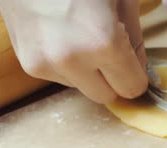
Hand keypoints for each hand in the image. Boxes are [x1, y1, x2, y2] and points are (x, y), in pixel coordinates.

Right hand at [0, 0, 147, 103]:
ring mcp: (45, 64)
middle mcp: (71, 60)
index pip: (131, 87)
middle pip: (106, 96)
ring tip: (79, 32)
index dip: (136, 75)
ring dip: (87, 71)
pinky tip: (61, 33)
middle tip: (110, 49)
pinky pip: (60, 78)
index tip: (133, 62)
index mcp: (103, 42)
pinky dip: (66, 64)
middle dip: (112, 78)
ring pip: (81, 88)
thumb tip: (138, 69)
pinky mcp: (28, 64)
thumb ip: (135, 38)